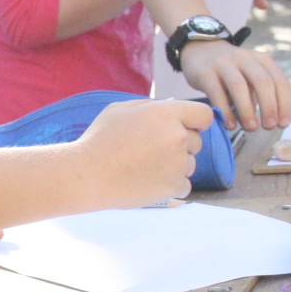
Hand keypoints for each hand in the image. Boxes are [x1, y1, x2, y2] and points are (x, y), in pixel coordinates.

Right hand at [70, 99, 211, 208]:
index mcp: (166, 114)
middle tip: (151, 151)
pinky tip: (149, 181)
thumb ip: (150, 106)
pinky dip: (171, 185)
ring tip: (146, 167)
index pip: (204, 115)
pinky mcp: (174, 186)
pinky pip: (184, 184)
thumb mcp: (120, 110)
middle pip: (196, 141)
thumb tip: (172, 105)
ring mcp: (178, 163)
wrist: (87, 175)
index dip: (195, 122)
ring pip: (190, 164)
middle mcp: (177, 136)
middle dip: (180, 145)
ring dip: (175, 166)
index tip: (185, 128)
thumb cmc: (99, 140)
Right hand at [179, 41, 290, 131]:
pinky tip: (230, 125)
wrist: (200, 50)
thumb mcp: (250, 75)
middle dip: (269, 107)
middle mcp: (245, 58)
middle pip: (262, 82)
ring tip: (251, 128)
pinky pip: (217, 93)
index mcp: (262, 60)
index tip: (283, 124)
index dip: (284, 104)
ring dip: (247, 110)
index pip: (280, 82)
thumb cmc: (231, 71)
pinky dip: (225, 111)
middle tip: (269, 127)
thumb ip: (259, 94)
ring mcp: (224, 64)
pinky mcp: (205, 72)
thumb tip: (270, 121)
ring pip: (239, 86)